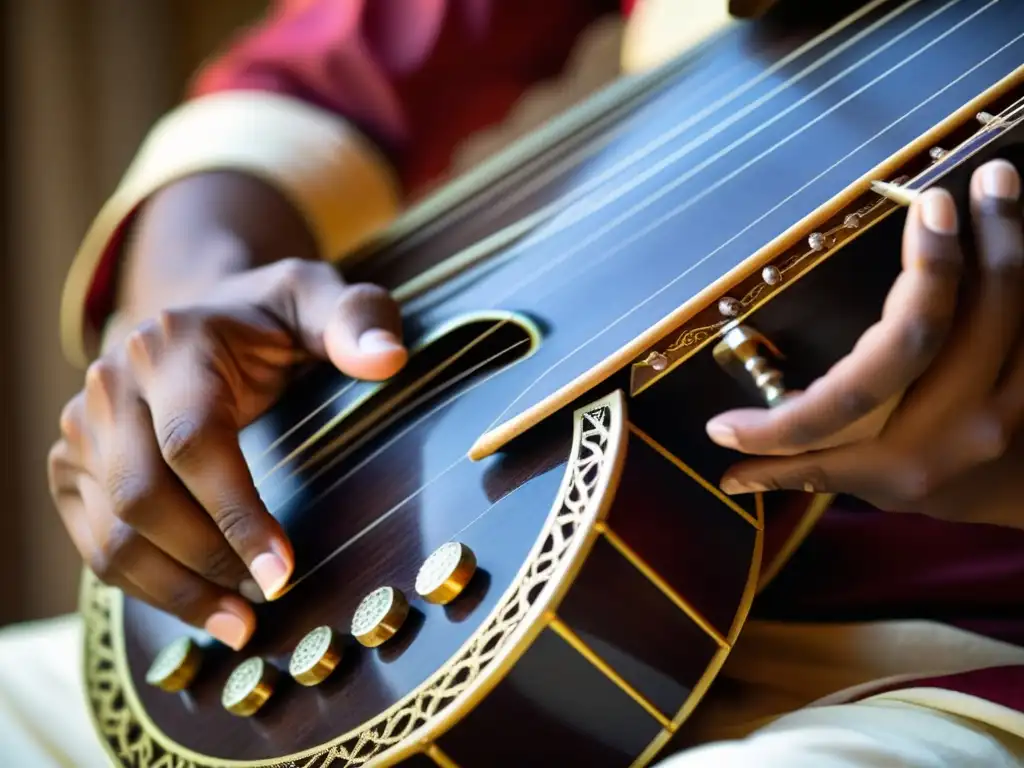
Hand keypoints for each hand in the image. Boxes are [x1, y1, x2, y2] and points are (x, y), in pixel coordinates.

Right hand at [48, 258, 406, 648]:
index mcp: (173, 343)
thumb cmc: (271, 319)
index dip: (236, 514)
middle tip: (269, 602)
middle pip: (142, 497)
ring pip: (112, 532)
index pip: (193, 441)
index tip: (284, 573)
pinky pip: (94, 541)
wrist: (200, 319)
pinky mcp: (72, 463)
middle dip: (207, 563)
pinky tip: (198, 604)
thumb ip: (359, 320)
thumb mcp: (319, 300)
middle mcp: (113, 383)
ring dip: (174, 590)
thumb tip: (388, 359)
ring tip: (240, 626)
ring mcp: (84, 426)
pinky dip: (143, 584)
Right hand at [705, 159, 1023, 524]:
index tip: (769, 323)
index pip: (831, 411)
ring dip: (1002, 236)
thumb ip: (799, 469)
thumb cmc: (926, 476)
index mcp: (896, 456)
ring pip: (1005, 308)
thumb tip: (725, 474)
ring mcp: (1009, 400)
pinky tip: (1015, 216)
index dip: (779, 410)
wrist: (1015, 491)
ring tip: (995, 176)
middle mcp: (951, 429)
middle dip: (925, 264)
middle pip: (927, 336)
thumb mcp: (861, 481)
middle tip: (930, 204)